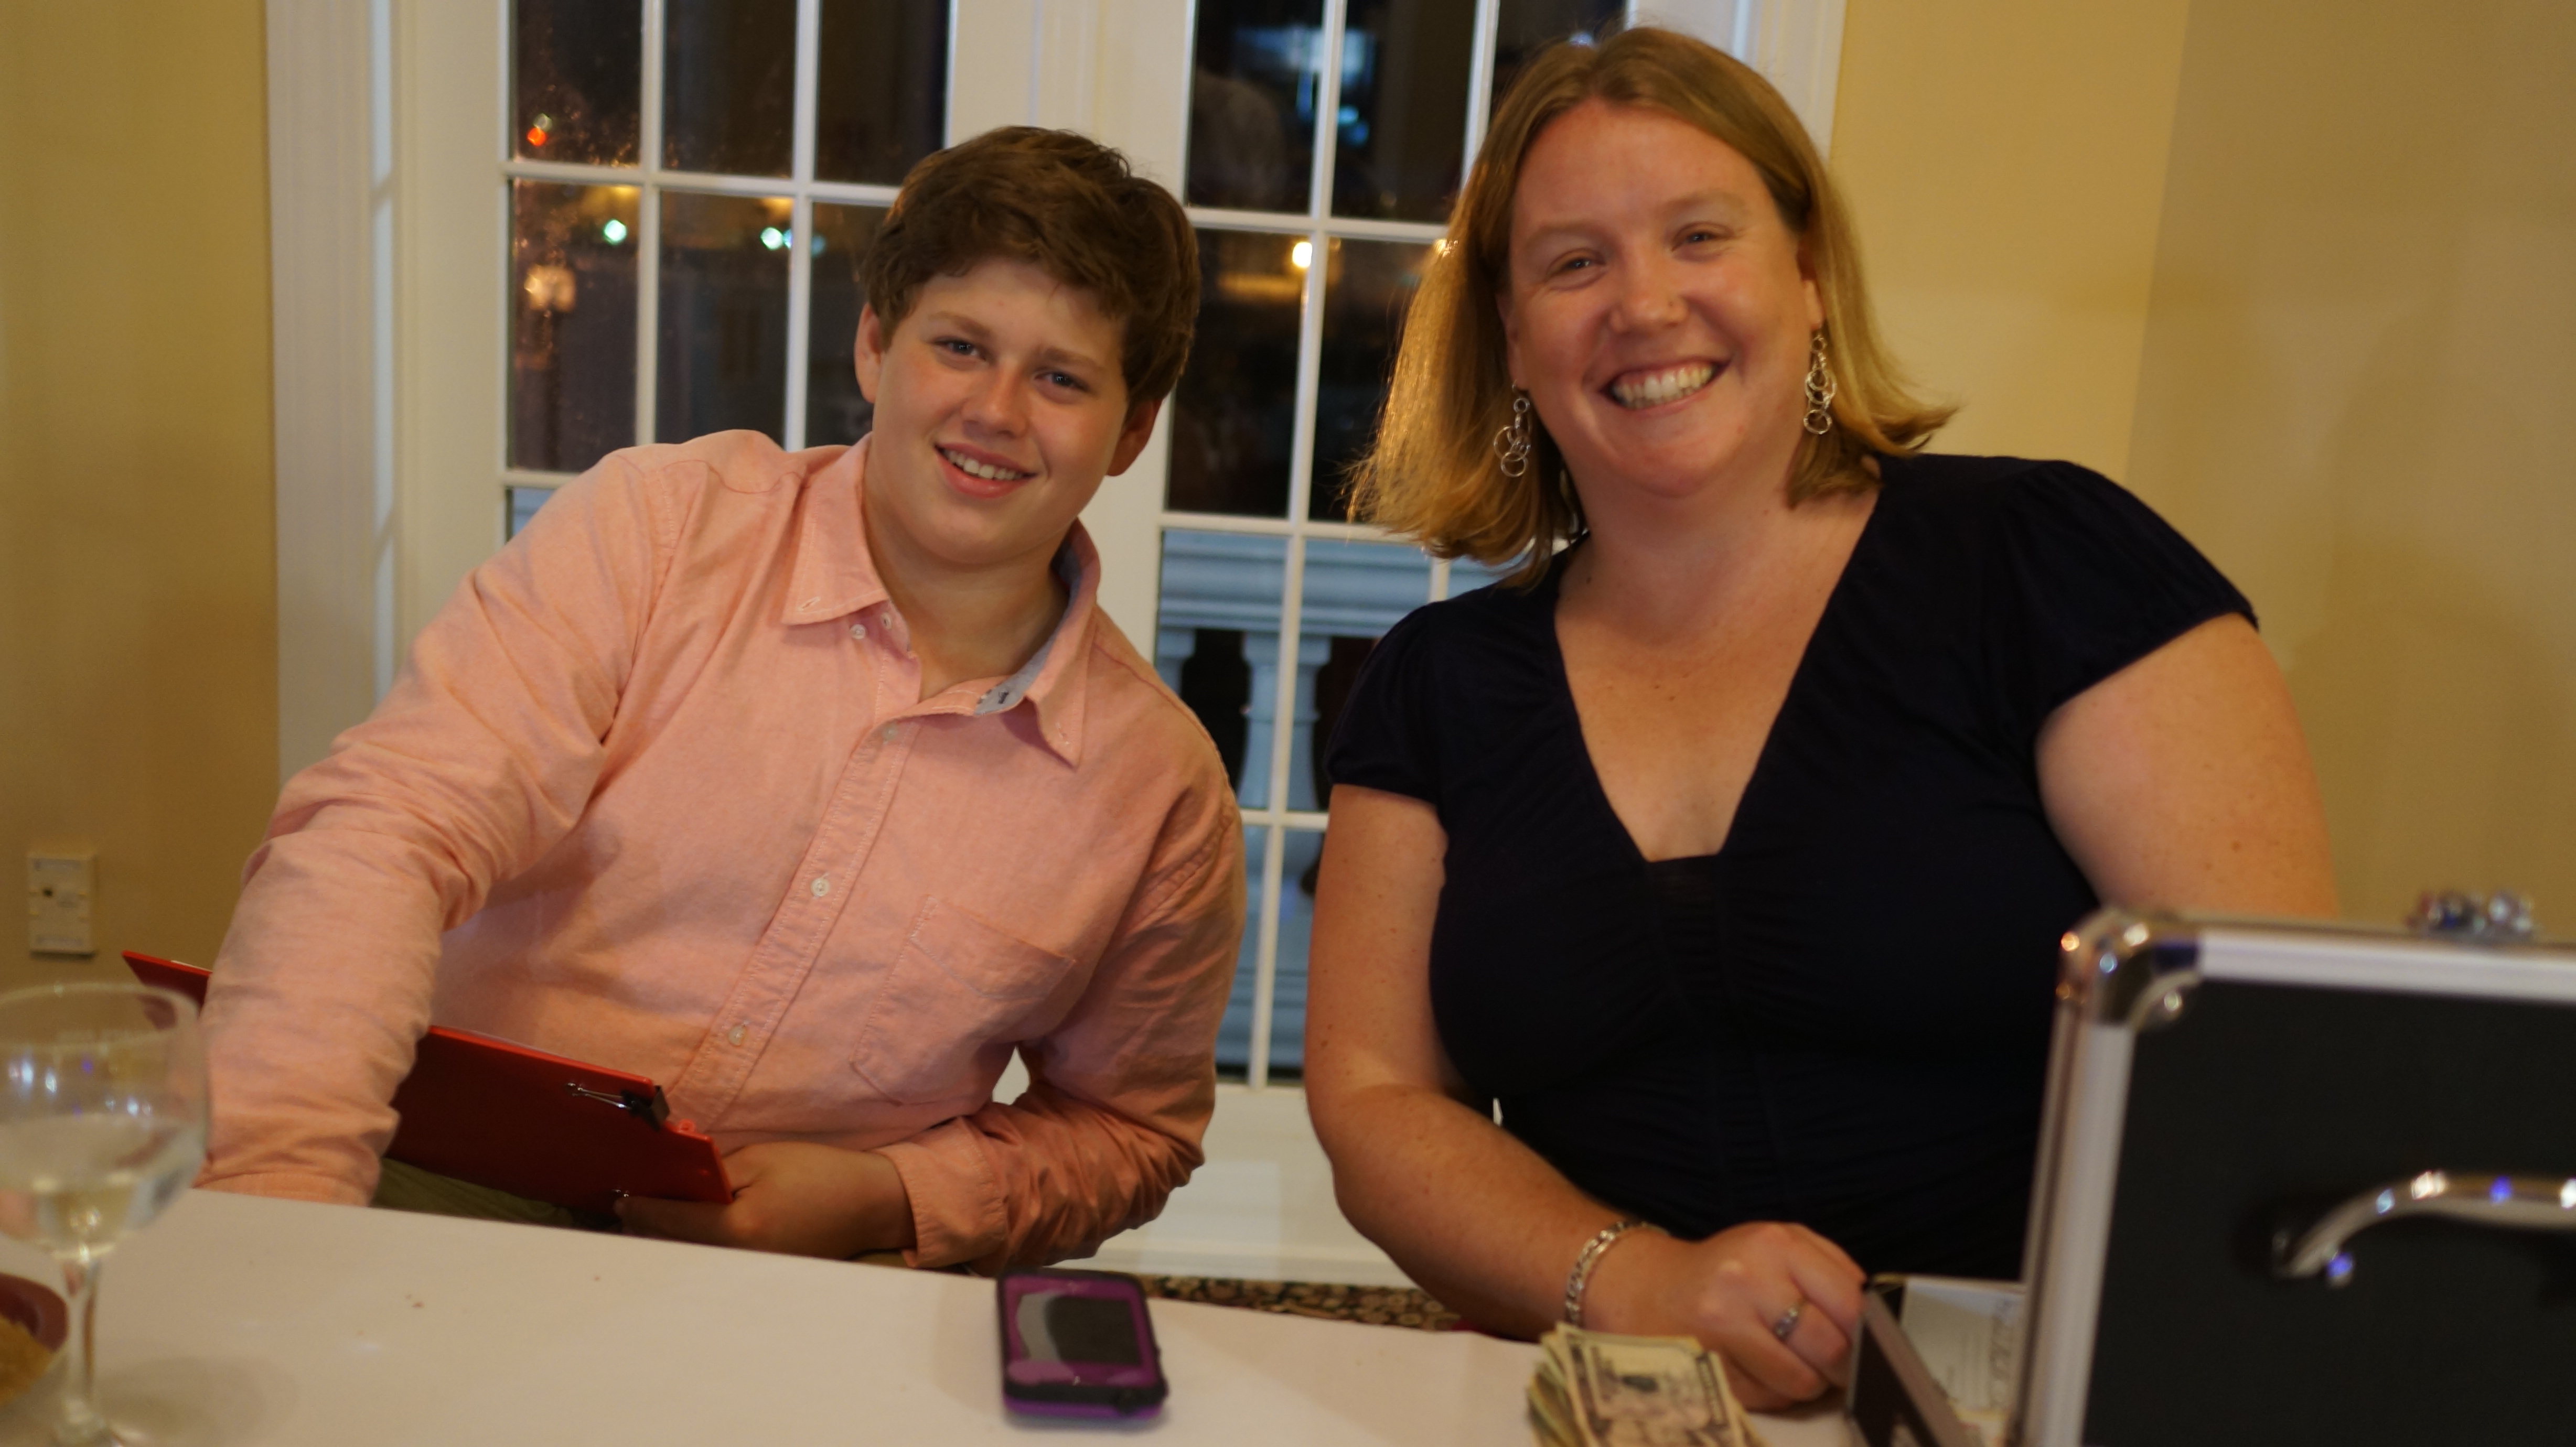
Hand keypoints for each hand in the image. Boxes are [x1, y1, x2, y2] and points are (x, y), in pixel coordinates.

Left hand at [616, 1141, 915, 1258]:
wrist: (870, 1203)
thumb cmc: (819, 1173)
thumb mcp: (761, 1159)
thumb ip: (713, 1171)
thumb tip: (675, 1179)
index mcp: (738, 1227)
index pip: (673, 1220)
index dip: (641, 1208)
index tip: (618, 1199)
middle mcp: (738, 1259)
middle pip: (676, 1246)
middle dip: (648, 1227)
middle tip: (623, 1210)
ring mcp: (750, 1272)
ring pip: (693, 1257)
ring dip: (669, 1238)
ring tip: (644, 1220)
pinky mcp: (762, 1273)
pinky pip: (716, 1260)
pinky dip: (696, 1245)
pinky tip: (688, 1229)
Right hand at [1585, 1220, 1865, 1410]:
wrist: (1642, 1287)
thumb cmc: (1721, 1271)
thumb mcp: (1776, 1247)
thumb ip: (1830, 1272)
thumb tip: (1877, 1320)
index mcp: (1774, 1244)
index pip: (1850, 1303)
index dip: (1868, 1335)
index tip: (1870, 1345)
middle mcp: (1746, 1280)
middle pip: (1830, 1348)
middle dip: (1842, 1366)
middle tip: (1834, 1364)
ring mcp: (1720, 1325)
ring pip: (1801, 1381)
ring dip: (1805, 1381)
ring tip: (1785, 1359)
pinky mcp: (1702, 1365)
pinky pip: (1765, 1398)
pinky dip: (1770, 1392)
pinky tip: (1751, 1367)